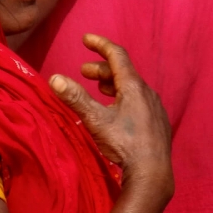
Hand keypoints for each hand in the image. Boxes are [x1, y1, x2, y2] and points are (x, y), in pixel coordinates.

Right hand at [49, 34, 171, 184]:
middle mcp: (147, 92)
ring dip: (113, 84)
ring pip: (132, 88)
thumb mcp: (96, 120)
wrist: (152, 173)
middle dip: (101, 69)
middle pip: (123, 72)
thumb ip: (76, 98)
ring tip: (99, 90)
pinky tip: (116, 112)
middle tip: (83, 72)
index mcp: (133, 86)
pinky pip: (139, 101)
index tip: (86, 39)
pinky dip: (123, 98)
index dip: (100, 44)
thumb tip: (55, 78)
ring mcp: (155, 108)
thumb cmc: (124, 144)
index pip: (117, 55)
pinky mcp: (158, 122)